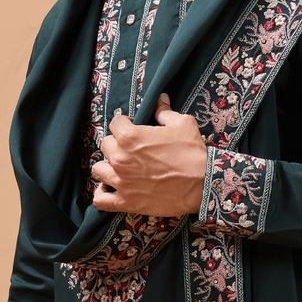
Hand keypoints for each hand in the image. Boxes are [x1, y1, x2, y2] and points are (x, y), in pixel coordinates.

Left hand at [90, 93, 206, 215]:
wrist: (203, 185)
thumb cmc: (192, 153)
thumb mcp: (182, 124)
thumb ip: (164, 111)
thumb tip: (160, 99)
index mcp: (130, 136)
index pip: (114, 123)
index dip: (124, 125)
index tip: (132, 129)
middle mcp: (120, 158)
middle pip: (105, 145)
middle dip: (116, 145)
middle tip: (130, 150)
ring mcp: (121, 181)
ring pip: (98, 170)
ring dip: (107, 167)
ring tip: (119, 169)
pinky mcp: (126, 202)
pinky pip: (100, 200)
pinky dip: (102, 194)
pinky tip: (111, 189)